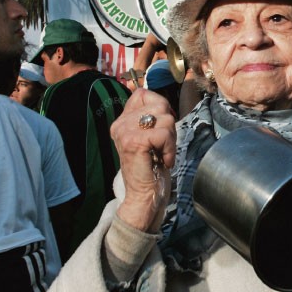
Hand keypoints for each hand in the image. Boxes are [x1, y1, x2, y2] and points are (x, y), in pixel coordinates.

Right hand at [110, 89, 176, 232]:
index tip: (162, 130)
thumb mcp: (151, 138)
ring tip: (162, 154)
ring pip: (165, 118)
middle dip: (170, 125)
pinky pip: (163, 134)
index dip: (161, 108)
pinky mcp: (134, 142)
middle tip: (163, 145)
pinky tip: (164, 161)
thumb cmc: (152, 168)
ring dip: (171, 139)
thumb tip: (164, 102)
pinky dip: (170, 148)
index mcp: (122, 121)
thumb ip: (152, 118)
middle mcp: (120, 124)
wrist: (143, 196)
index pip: (144, 94)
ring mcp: (125, 132)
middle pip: (159, 104)